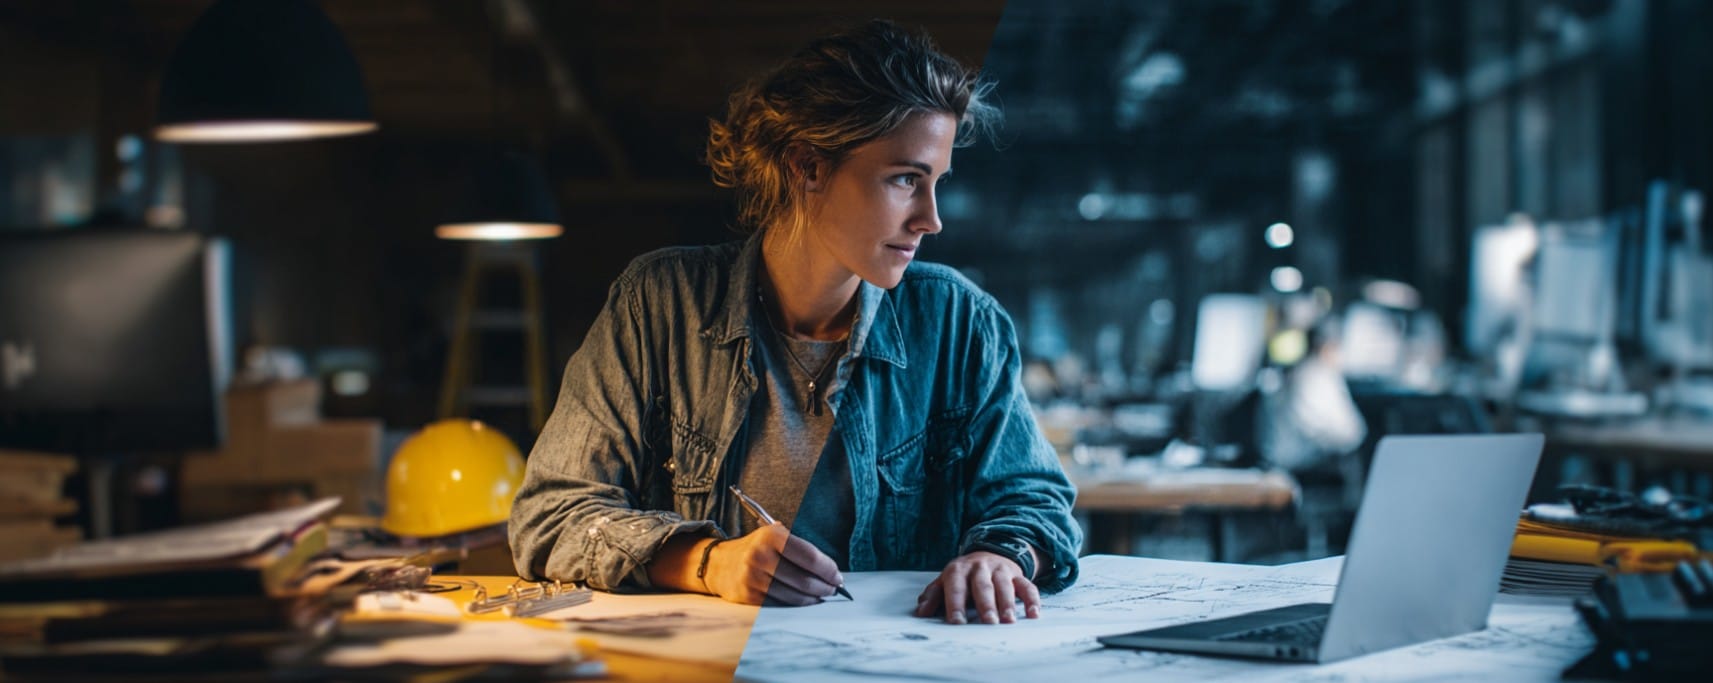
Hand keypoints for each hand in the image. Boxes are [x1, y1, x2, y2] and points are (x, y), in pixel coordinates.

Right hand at [703, 523, 843, 605]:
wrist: (719, 564)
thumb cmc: (756, 549)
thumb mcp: (774, 536)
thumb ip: (800, 549)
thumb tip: (832, 572)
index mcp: (771, 536)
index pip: (809, 556)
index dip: (828, 569)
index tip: (838, 577)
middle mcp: (760, 555)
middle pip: (804, 579)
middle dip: (825, 587)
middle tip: (833, 590)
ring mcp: (753, 577)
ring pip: (794, 596)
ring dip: (813, 599)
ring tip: (821, 596)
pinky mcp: (748, 595)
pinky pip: (780, 604)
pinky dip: (796, 605)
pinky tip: (803, 602)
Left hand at [913, 551, 1040, 624]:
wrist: (989, 553)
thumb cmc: (963, 576)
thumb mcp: (945, 581)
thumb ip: (933, 596)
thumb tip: (920, 612)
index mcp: (958, 570)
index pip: (956, 587)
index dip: (956, 605)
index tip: (957, 622)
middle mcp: (980, 568)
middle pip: (982, 586)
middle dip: (986, 605)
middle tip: (988, 623)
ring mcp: (1000, 570)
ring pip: (1005, 586)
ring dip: (1007, 603)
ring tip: (1009, 621)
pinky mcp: (1017, 575)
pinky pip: (1027, 586)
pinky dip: (1032, 600)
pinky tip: (1033, 614)